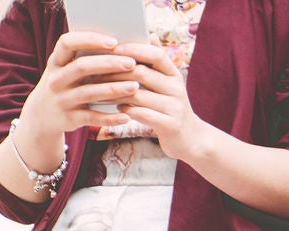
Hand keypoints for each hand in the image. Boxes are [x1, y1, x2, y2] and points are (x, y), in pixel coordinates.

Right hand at [18, 29, 139, 138]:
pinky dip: (110, 118)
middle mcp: (56, 79)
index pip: (67, 43)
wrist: (42, 116)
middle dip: (108, 64)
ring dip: (113, 89)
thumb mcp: (66, 69)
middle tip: (132, 63)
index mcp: (56, 61)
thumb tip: (120, 46)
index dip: (90, 39)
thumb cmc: (65, 85)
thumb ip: (84, 58)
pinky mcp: (69, 119)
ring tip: (135, 86)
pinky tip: (127, 116)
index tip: (114, 41)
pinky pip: (92, 118)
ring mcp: (62, 99)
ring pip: (89, 93)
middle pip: (82, 67)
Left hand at [113, 43, 214, 162]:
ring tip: (102, 91)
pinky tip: (118, 108)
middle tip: (96, 73)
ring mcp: (175, 108)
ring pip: (138, 95)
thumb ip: (157, 62)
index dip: (133, 49)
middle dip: (116, 72)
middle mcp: (177, 89)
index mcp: (174, 75)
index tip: (113, 49)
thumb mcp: (168, 83)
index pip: (155, 54)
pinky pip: (141, 114)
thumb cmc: (170, 107)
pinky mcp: (170, 125)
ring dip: (116, 92)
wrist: (191, 139)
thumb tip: (150, 34)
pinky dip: (126, 110)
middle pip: (142, 73)